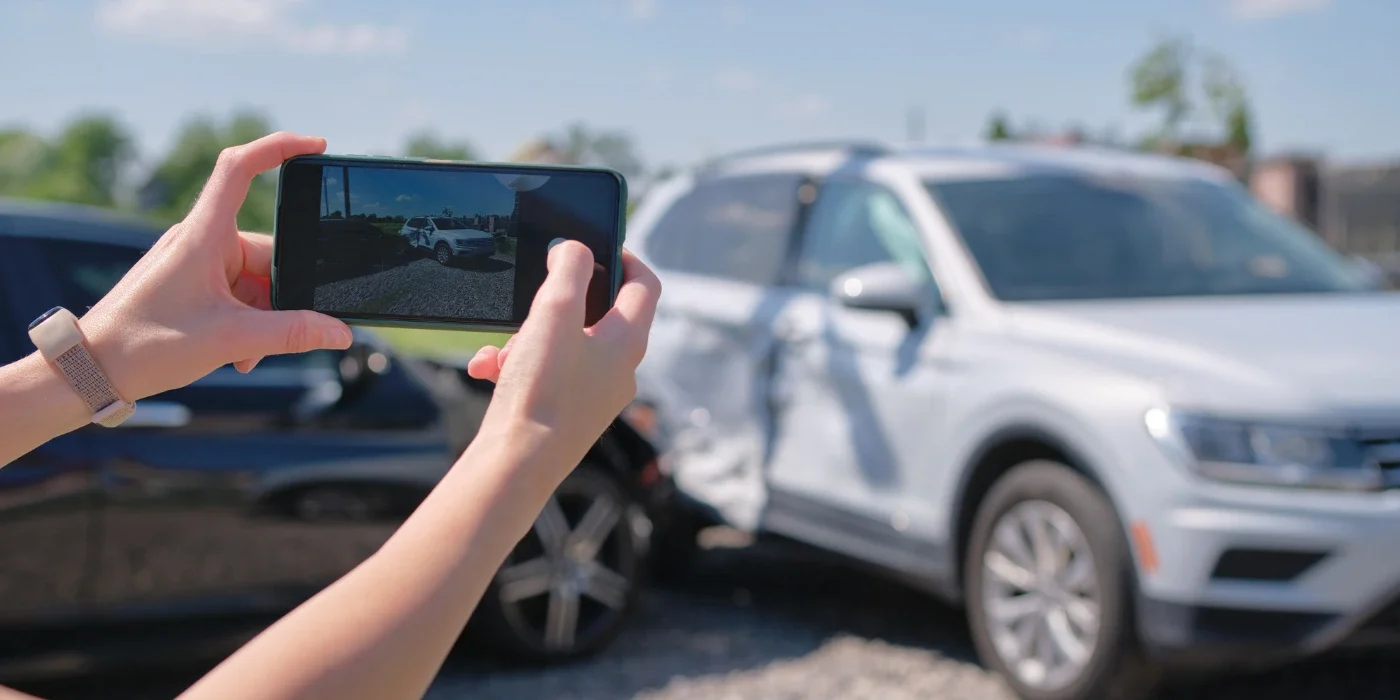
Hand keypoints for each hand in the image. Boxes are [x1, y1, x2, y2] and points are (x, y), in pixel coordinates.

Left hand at [79, 132, 352, 401]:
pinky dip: (245, 323)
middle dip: (281, 296)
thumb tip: (340, 331)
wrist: (90, 370)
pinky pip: (235, 295)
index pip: (241, 169)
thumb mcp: (231, 339)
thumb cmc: (145, 345)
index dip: (279, 148)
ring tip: (247, 354)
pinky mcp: (189, 284)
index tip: (316, 146)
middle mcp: (199, 241)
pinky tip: (239, 354)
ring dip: (262, 318)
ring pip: (254, 281)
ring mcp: (193, 263)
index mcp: (203, 235)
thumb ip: (293, 333)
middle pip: (266, 252)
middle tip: (279, 334)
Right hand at [468, 242, 659, 482]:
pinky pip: (546, 374)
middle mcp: (620, 370)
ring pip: (564, 345)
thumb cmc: (542, 391)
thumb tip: (574, 250)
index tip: (597, 244)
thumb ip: (568, 270)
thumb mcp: (553, 313)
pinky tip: (487, 370)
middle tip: (532, 299)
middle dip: (556, 302)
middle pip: (599, 314)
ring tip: (501, 350)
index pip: (646, 285)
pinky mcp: (568, 414)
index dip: (625, 256)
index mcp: (628, 342)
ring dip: (527, 337)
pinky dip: (517, 365)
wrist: (517, 466)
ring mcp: (595, 395)